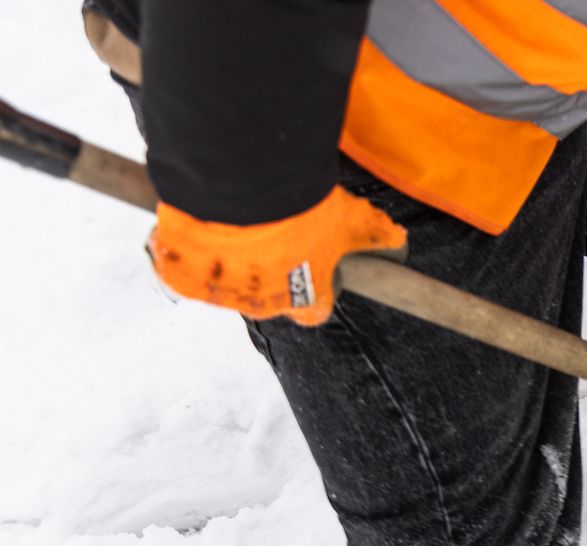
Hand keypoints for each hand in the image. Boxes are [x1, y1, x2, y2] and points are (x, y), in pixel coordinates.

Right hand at [148, 187, 405, 326]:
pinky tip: (188, 231)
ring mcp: (219, 288)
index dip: (314, 293)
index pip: (313, 313)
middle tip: (265, 236)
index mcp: (304, 298)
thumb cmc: (304, 206)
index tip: (311, 268)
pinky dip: (178, 254)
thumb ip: (373, 234)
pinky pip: (177, 269)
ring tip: (226, 227)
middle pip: (266, 298)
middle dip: (266, 273)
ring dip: (223, 263)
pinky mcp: (181, 269)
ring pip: (221, 285)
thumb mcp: (351, 218)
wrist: (244, 182)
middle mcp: (262, 302)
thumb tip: (400, 241)